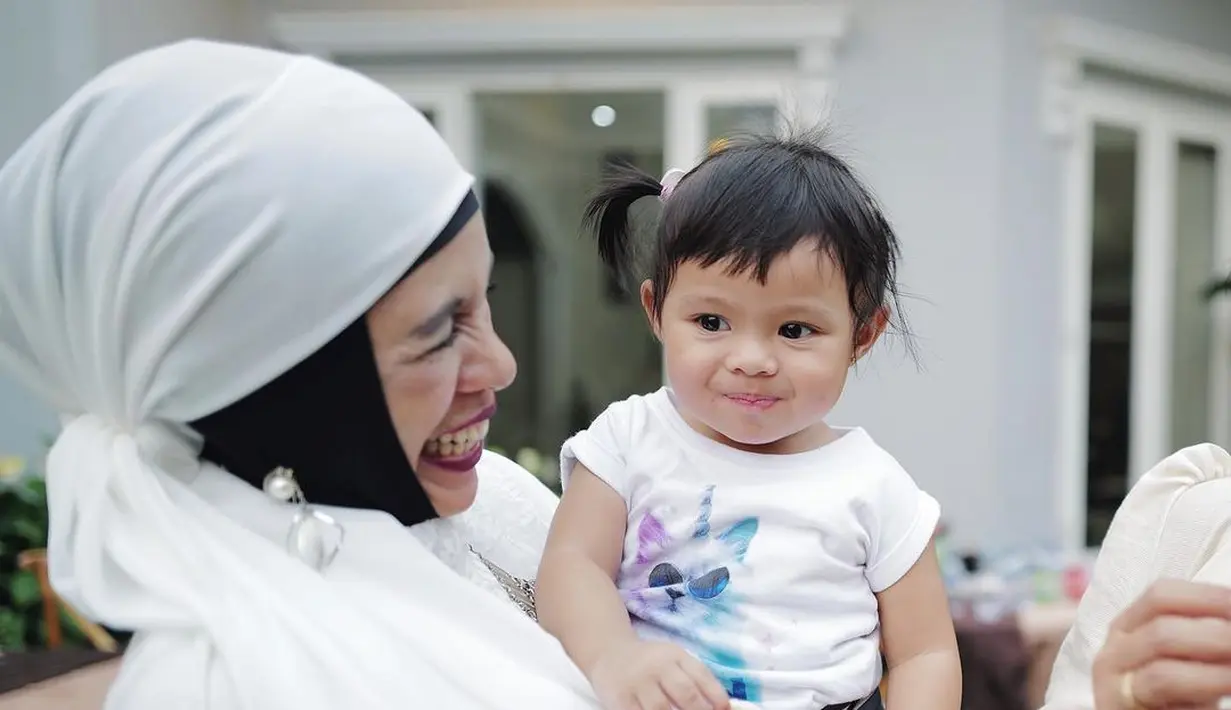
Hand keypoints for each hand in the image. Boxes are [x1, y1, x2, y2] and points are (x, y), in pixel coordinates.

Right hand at [588, 639, 730, 709]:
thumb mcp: (675, 660)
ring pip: (661, 708)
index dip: (717, 696)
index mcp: (675, 655)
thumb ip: (698, 679)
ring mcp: (637, 683)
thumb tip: (724, 707)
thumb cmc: (650, 662)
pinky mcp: (620, 699)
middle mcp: (657, 666)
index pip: (701, 675)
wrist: (609, 654)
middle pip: (685, 693)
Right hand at [1093, 579, 1230, 708]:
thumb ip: (1203, 639)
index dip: (1208, 597)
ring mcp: (1112, 681)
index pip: (1162, 595)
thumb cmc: (1176, 706)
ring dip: (1216, 649)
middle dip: (1218, 628)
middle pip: (1164, 623)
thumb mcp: (1186, 666)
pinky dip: (1205, 677)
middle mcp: (1113, 651)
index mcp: (1127, 630)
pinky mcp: (1120, 706)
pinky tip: (1228, 680)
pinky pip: (1163, 681)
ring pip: (1160, 646)